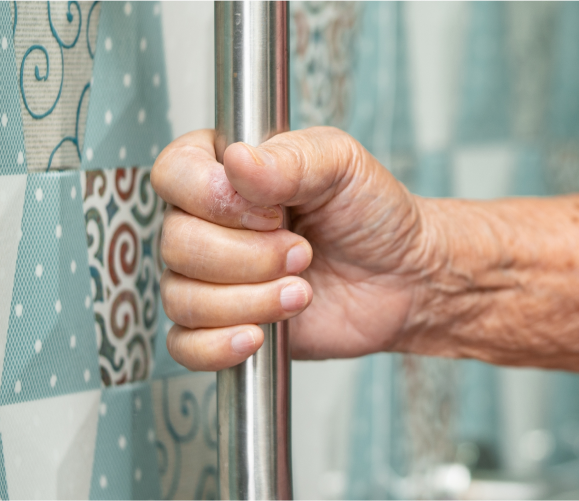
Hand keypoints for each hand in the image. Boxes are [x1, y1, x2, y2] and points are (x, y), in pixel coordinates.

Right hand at [152, 127, 432, 370]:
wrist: (404, 277)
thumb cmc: (372, 213)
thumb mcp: (343, 165)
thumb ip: (291, 159)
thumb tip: (236, 159)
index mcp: (226, 170)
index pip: (174, 174)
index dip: (215, 198)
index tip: (273, 212)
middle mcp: (207, 222)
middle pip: (176, 243)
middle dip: (248, 256)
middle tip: (303, 253)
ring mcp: (211, 276)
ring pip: (182, 296)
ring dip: (249, 299)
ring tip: (302, 291)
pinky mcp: (224, 325)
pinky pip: (185, 345)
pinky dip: (217, 345)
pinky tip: (258, 335)